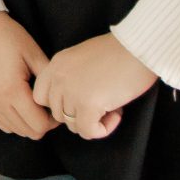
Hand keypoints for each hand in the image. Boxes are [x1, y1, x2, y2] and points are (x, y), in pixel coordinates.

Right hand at [0, 11, 56, 139]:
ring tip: (34, 107)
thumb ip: (48, 80)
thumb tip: (59, 98)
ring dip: (27, 124)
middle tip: (48, 108)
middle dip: (42, 124)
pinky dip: (12, 122)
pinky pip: (0, 123)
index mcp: (11, 90)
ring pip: (13, 130)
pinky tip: (19, 107)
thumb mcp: (34, 53)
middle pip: (27, 132)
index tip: (57, 107)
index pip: (38, 124)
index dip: (53, 121)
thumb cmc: (7, 36)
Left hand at [33, 32, 158, 140]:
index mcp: (56, 64)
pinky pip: (88, 131)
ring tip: (112, 105)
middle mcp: (59, 78)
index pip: (40, 96)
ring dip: (93, 121)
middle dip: (80, 114)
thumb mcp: (83, 58)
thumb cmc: (119, 51)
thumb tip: (74, 105)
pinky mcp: (87, 104)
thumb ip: (71, 77)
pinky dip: (103, 129)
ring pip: (73, 125)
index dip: (60, 104)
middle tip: (103, 103)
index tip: (81, 101)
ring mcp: (71, 92)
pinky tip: (117, 113)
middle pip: (58, 114)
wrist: (139, 48)